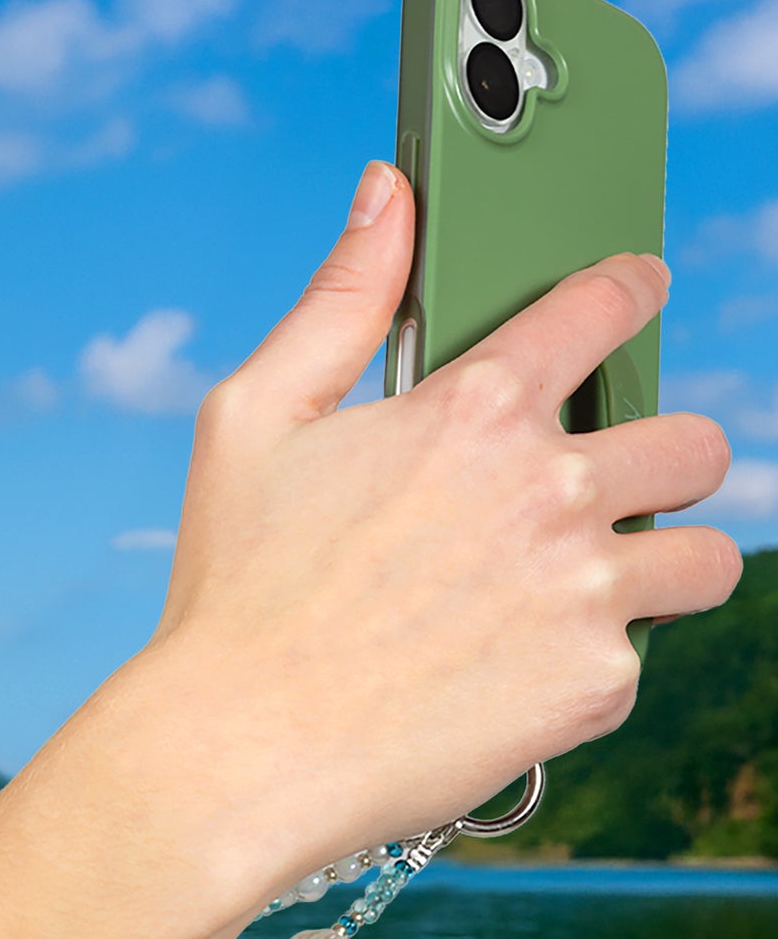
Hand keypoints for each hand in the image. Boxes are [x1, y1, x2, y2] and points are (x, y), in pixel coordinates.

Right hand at [146, 160, 742, 857]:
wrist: (238, 749)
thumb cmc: (233, 590)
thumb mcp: (252, 420)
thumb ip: (338, 299)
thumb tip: (386, 189)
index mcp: (475, 409)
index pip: (604, 307)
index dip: (627, 292)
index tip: (634, 297)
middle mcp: (553, 490)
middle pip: (694, 441)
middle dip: (661, 455)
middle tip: (599, 489)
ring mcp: (586, 592)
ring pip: (706, 559)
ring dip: (662, 564)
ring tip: (586, 589)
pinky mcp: (593, 685)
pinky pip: (637, 661)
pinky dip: (585, 666)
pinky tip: (508, 673)